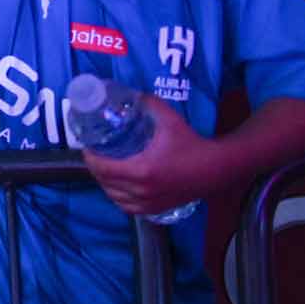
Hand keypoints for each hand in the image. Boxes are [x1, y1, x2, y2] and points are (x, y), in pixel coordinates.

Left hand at [82, 95, 216, 215]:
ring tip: (105, 169)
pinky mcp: (157, 209)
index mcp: (142, 170)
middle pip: (105, 182)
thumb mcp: (169, 119)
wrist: (216, 168)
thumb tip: (131, 94)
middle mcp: (142, 190)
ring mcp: (149, 203)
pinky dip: (119, 198)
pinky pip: (128, 208)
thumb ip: (148, 103)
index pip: (103, 168)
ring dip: (105, 184)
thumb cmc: (192, 143)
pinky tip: (118, 187)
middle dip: (96, 168)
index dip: (90, 157)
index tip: (88, 146)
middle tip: (96, 154)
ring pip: (115, 197)